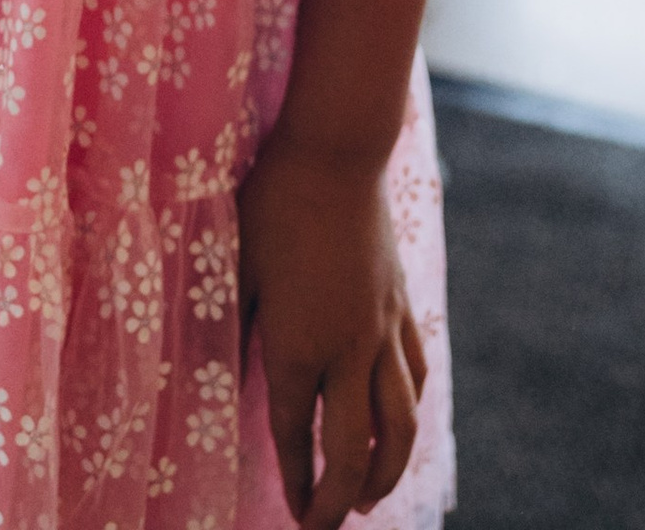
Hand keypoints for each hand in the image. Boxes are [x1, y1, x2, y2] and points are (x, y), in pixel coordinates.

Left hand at [238, 142, 426, 526]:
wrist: (336, 151)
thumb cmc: (273, 204)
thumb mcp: (236, 269)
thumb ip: (236, 333)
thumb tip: (228, 385)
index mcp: (297, 346)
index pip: (295, 436)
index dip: (296, 484)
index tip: (295, 518)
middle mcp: (347, 350)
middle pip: (353, 449)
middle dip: (339, 500)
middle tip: (327, 526)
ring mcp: (382, 330)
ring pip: (400, 423)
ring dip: (386, 469)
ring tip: (369, 496)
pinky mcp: (402, 306)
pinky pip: (415, 374)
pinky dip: (410, 411)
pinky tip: (399, 422)